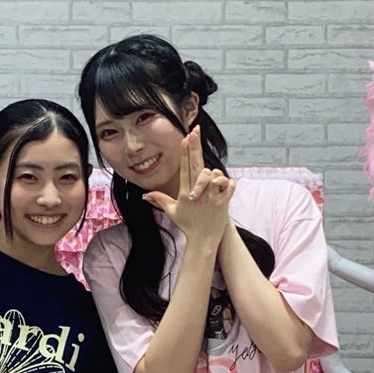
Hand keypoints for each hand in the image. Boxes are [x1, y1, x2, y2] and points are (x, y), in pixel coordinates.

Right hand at [143, 128, 233, 247]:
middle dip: (195, 148)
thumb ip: (159, 200)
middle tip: (195, 132)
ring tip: (212, 180)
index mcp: (185, 193)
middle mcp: (197, 193)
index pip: (184, 168)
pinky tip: (225, 185)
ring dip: (214, 174)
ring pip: (214, 174)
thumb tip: (144, 195)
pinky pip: (229, 185)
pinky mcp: (224, 202)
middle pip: (196, 165)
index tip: (186, 138)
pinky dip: (229, 183)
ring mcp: (212, 197)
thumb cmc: (188, 226)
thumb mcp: (172, 212)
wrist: (203, 241)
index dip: (185, 152)